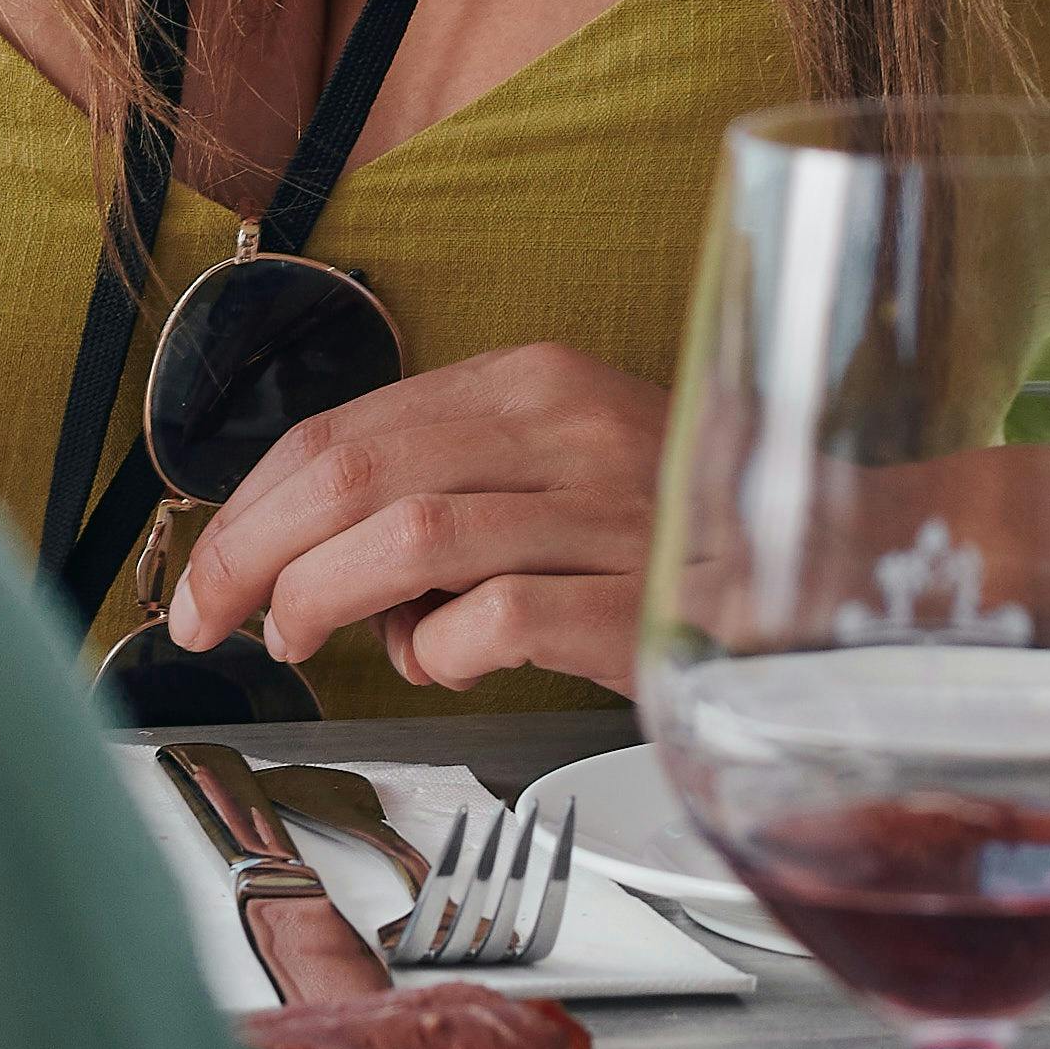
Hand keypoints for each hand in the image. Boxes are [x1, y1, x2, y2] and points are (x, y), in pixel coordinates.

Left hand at [166, 339, 667, 696]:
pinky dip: (440, 651)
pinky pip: (499, 618)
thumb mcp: (557, 473)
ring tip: (305, 641)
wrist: (845, 564)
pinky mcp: (642, 606)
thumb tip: (316, 566)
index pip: (345, 427)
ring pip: (409, 535)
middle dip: (252, 552)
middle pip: (355, 472)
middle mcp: (568, 429)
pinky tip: (446, 665)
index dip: (248, 506)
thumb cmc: (678, 530)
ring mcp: (609, 513)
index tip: (204, 574)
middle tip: (214, 618)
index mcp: (533, 383)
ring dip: (324, 597)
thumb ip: (448, 496)